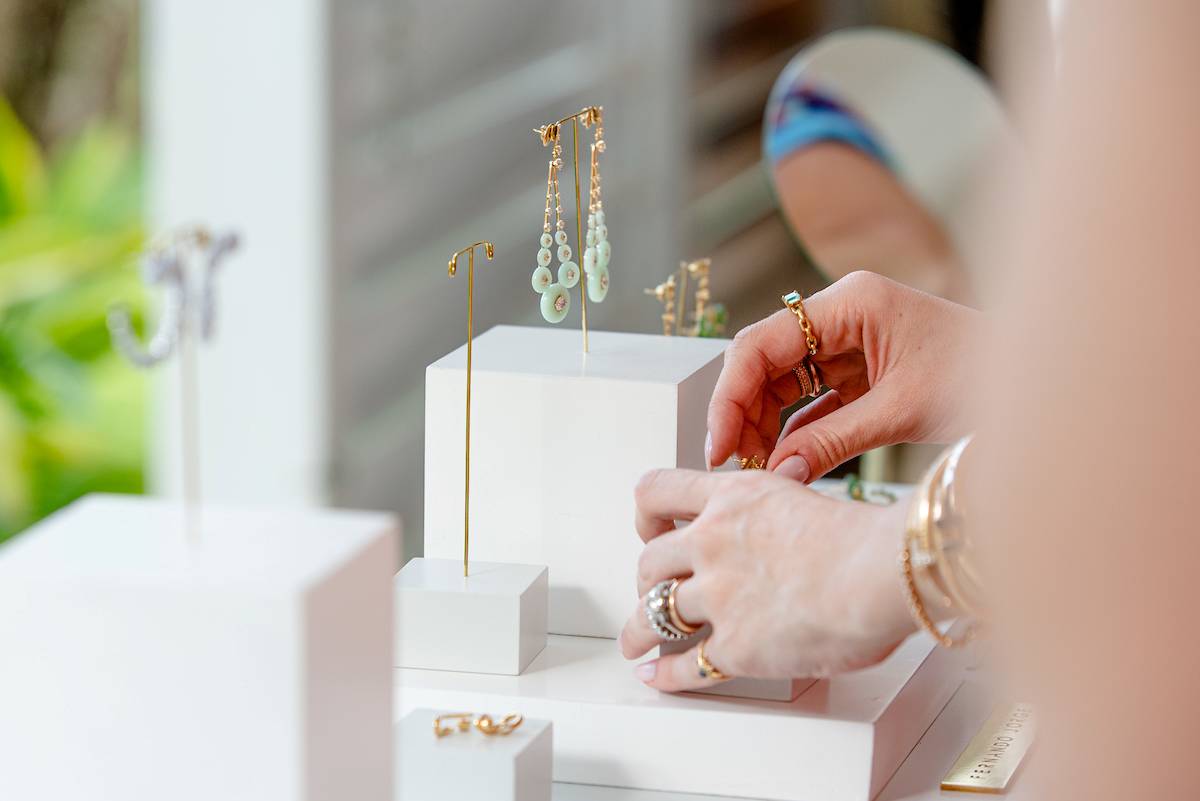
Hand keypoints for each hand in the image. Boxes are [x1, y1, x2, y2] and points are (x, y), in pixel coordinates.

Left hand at [619, 468, 915, 690]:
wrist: (880, 573)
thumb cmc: (864, 540)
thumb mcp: (805, 498)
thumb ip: (779, 507)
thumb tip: (785, 509)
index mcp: (732, 499)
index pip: (658, 491)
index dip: (647, 514)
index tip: (650, 528)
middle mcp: (713, 542)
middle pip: (649, 560)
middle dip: (645, 578)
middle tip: (650, 589)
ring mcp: (718, 596)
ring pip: (653, 613)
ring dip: (639, 631)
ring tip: (634, 641)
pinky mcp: (735, 646)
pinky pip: (685, 664)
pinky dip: (667, 675)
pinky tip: (658, 676)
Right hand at [706, 270, 978, 481]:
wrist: (1043, 383)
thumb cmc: (984, 379)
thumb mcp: (902, 412)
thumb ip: (832, 442)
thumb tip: (775, 475)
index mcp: (849, 302)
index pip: (762, 342)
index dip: (730, 394)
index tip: (718, 443)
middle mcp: (841, 315)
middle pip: (765, 361)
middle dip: (742, 412)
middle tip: (733, 465)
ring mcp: (850, 342)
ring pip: (782, 383)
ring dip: (765, 426)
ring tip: (758, 470)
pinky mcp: (860, 371)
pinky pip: (811, 400)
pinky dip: (796, 431)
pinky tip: (785, 462)